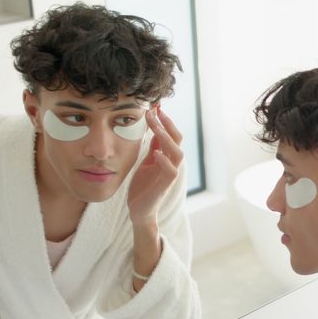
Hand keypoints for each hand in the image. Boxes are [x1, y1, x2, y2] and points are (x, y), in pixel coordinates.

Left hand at [127, 106, 182, 225]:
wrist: (139, 211)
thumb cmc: (143, 187)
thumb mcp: (146, 162)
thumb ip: (153, 148)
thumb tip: (154, 128)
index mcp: (167, 157)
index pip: (171, 135)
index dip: (164, 121)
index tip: (154, 107)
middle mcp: (172, 164)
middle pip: (178, 140)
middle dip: (167, 124)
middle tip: (156, 111)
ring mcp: (169, 175)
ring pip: (177, 153)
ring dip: (167, 138)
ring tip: (155, 127)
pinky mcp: (164, 186)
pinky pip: (171, 171)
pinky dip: (164, 161)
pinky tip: (155, 152)